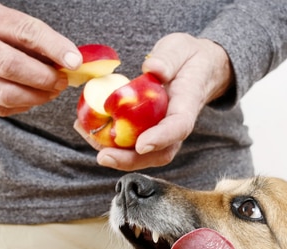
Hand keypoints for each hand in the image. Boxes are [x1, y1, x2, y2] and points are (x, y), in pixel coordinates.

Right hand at [0, 0, 81, 116]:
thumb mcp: (8, 23)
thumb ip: (36, 40)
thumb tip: (70, 62)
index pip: (25, 33)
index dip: (53, 48)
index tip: (75, 62)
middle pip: (10, 66)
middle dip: (43, 78)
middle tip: (62, 82)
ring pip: (4, 93)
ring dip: (36, 97)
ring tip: (51, 92)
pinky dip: (22, 105)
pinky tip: (32, 98)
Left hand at [77, 33, 233, 170]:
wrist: (197, 68)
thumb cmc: (188, 58)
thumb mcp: (180, 49)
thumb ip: (168, 58)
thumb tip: (153, 68)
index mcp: (187, 103)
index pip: (178, 126)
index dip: (161, 138)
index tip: (141, 144)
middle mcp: (176, 124)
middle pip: (160, 152)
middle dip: (131, 160)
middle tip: (104, 157)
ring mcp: (163, 130)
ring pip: (145, 154)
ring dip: (117, 155)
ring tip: (88, 137)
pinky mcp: (150, 129)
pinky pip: (134, 143)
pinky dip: (111, 143)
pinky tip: (89, 130)